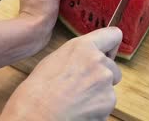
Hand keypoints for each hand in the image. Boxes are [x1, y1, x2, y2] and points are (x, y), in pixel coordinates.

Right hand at [0, 27, 122, 120]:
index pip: (113, 35)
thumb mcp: (54, 60)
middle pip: (112, 67)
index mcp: (83, 47)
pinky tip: (79, 110)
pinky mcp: (108, 102)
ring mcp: (105, 82)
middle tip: (81, 86)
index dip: (110, 46)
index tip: (107, 52)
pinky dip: (97, 110)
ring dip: (98, 94)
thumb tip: (87, 57)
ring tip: (76, 100)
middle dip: (101, 76)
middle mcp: (99, 61)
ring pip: (109, 88)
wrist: (35, 117)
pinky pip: (106, 105)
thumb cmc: (36, 92)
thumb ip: (78, 54)